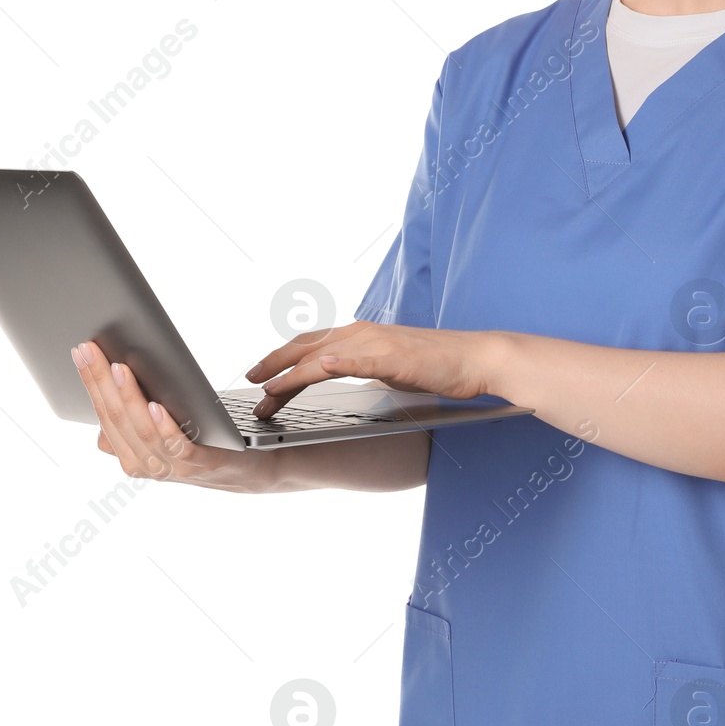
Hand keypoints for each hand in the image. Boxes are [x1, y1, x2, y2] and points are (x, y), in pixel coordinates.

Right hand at [71, 340, 274, 491]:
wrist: (256, 467)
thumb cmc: (206, 438)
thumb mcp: (164, 424)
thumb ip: (136, 413)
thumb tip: (108, 379)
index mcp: (134, 455)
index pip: (104, 416)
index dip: (91, 384)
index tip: (81, 351)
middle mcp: (148, 465)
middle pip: (118, 421)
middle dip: (100, 384)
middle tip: (91, 350)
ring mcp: (175, 468)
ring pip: (142, 432)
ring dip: (129, 399)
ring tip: (120, 370)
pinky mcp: (205, 464)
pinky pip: (177, 448)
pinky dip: (164, 428)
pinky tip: (156, 406)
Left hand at [243, 320, 505, 417]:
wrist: (474, 358)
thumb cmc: (437, 364)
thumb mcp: (389, 366)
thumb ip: (363, 368)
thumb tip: (341, 376)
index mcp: (361, 336)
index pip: (310, 345)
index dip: (281, 359)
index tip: (259, 376)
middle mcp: (362, 334)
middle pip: (306, 347)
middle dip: (273, 365)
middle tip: (249, 383)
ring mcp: (377, 344)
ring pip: (322, 356)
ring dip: (291, 375)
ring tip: (268, 391)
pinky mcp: (394, 358)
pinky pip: (357, 361)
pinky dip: (334, 363)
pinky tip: (317, 369)